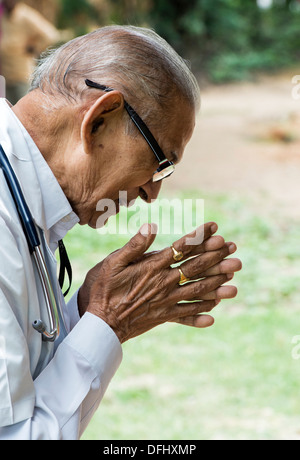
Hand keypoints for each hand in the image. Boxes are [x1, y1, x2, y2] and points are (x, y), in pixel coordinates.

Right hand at [79, 222, 241, 342]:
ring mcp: (166, 301)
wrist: (101, 323)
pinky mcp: (164, 316)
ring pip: (197, 292)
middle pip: (195, 269)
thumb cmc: (104, 290)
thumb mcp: (113, 263)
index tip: (215, 228)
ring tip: (234, 282)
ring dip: (217, 286)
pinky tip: (214, 310)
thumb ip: (134, 245)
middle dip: (216, 259)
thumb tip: (152, 226)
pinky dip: (201, 313)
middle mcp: (164, 283)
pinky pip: (186, 314)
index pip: (181, 248)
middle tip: (235, 252)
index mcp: (153, 267)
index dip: (199, 237)